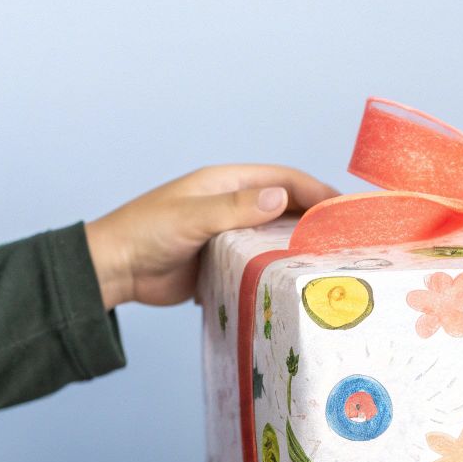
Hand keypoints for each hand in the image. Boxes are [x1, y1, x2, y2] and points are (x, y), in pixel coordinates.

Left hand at [84, 165, 337, 308]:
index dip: (316, 191)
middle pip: (286, 207)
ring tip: (332, 263)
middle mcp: (233, 206)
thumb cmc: (145, 233)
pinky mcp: (225, 262)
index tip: (345, 209)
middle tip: (349, 239)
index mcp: (227, 183)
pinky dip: (280, 268)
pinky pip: (260, 262)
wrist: (114, 270)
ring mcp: (230, 235)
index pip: (283, 179)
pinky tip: (298, 282)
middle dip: (316, 219)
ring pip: (276, 236)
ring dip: (301, 246)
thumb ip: (236, 208)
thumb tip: (282, 197)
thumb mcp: (192, 217)